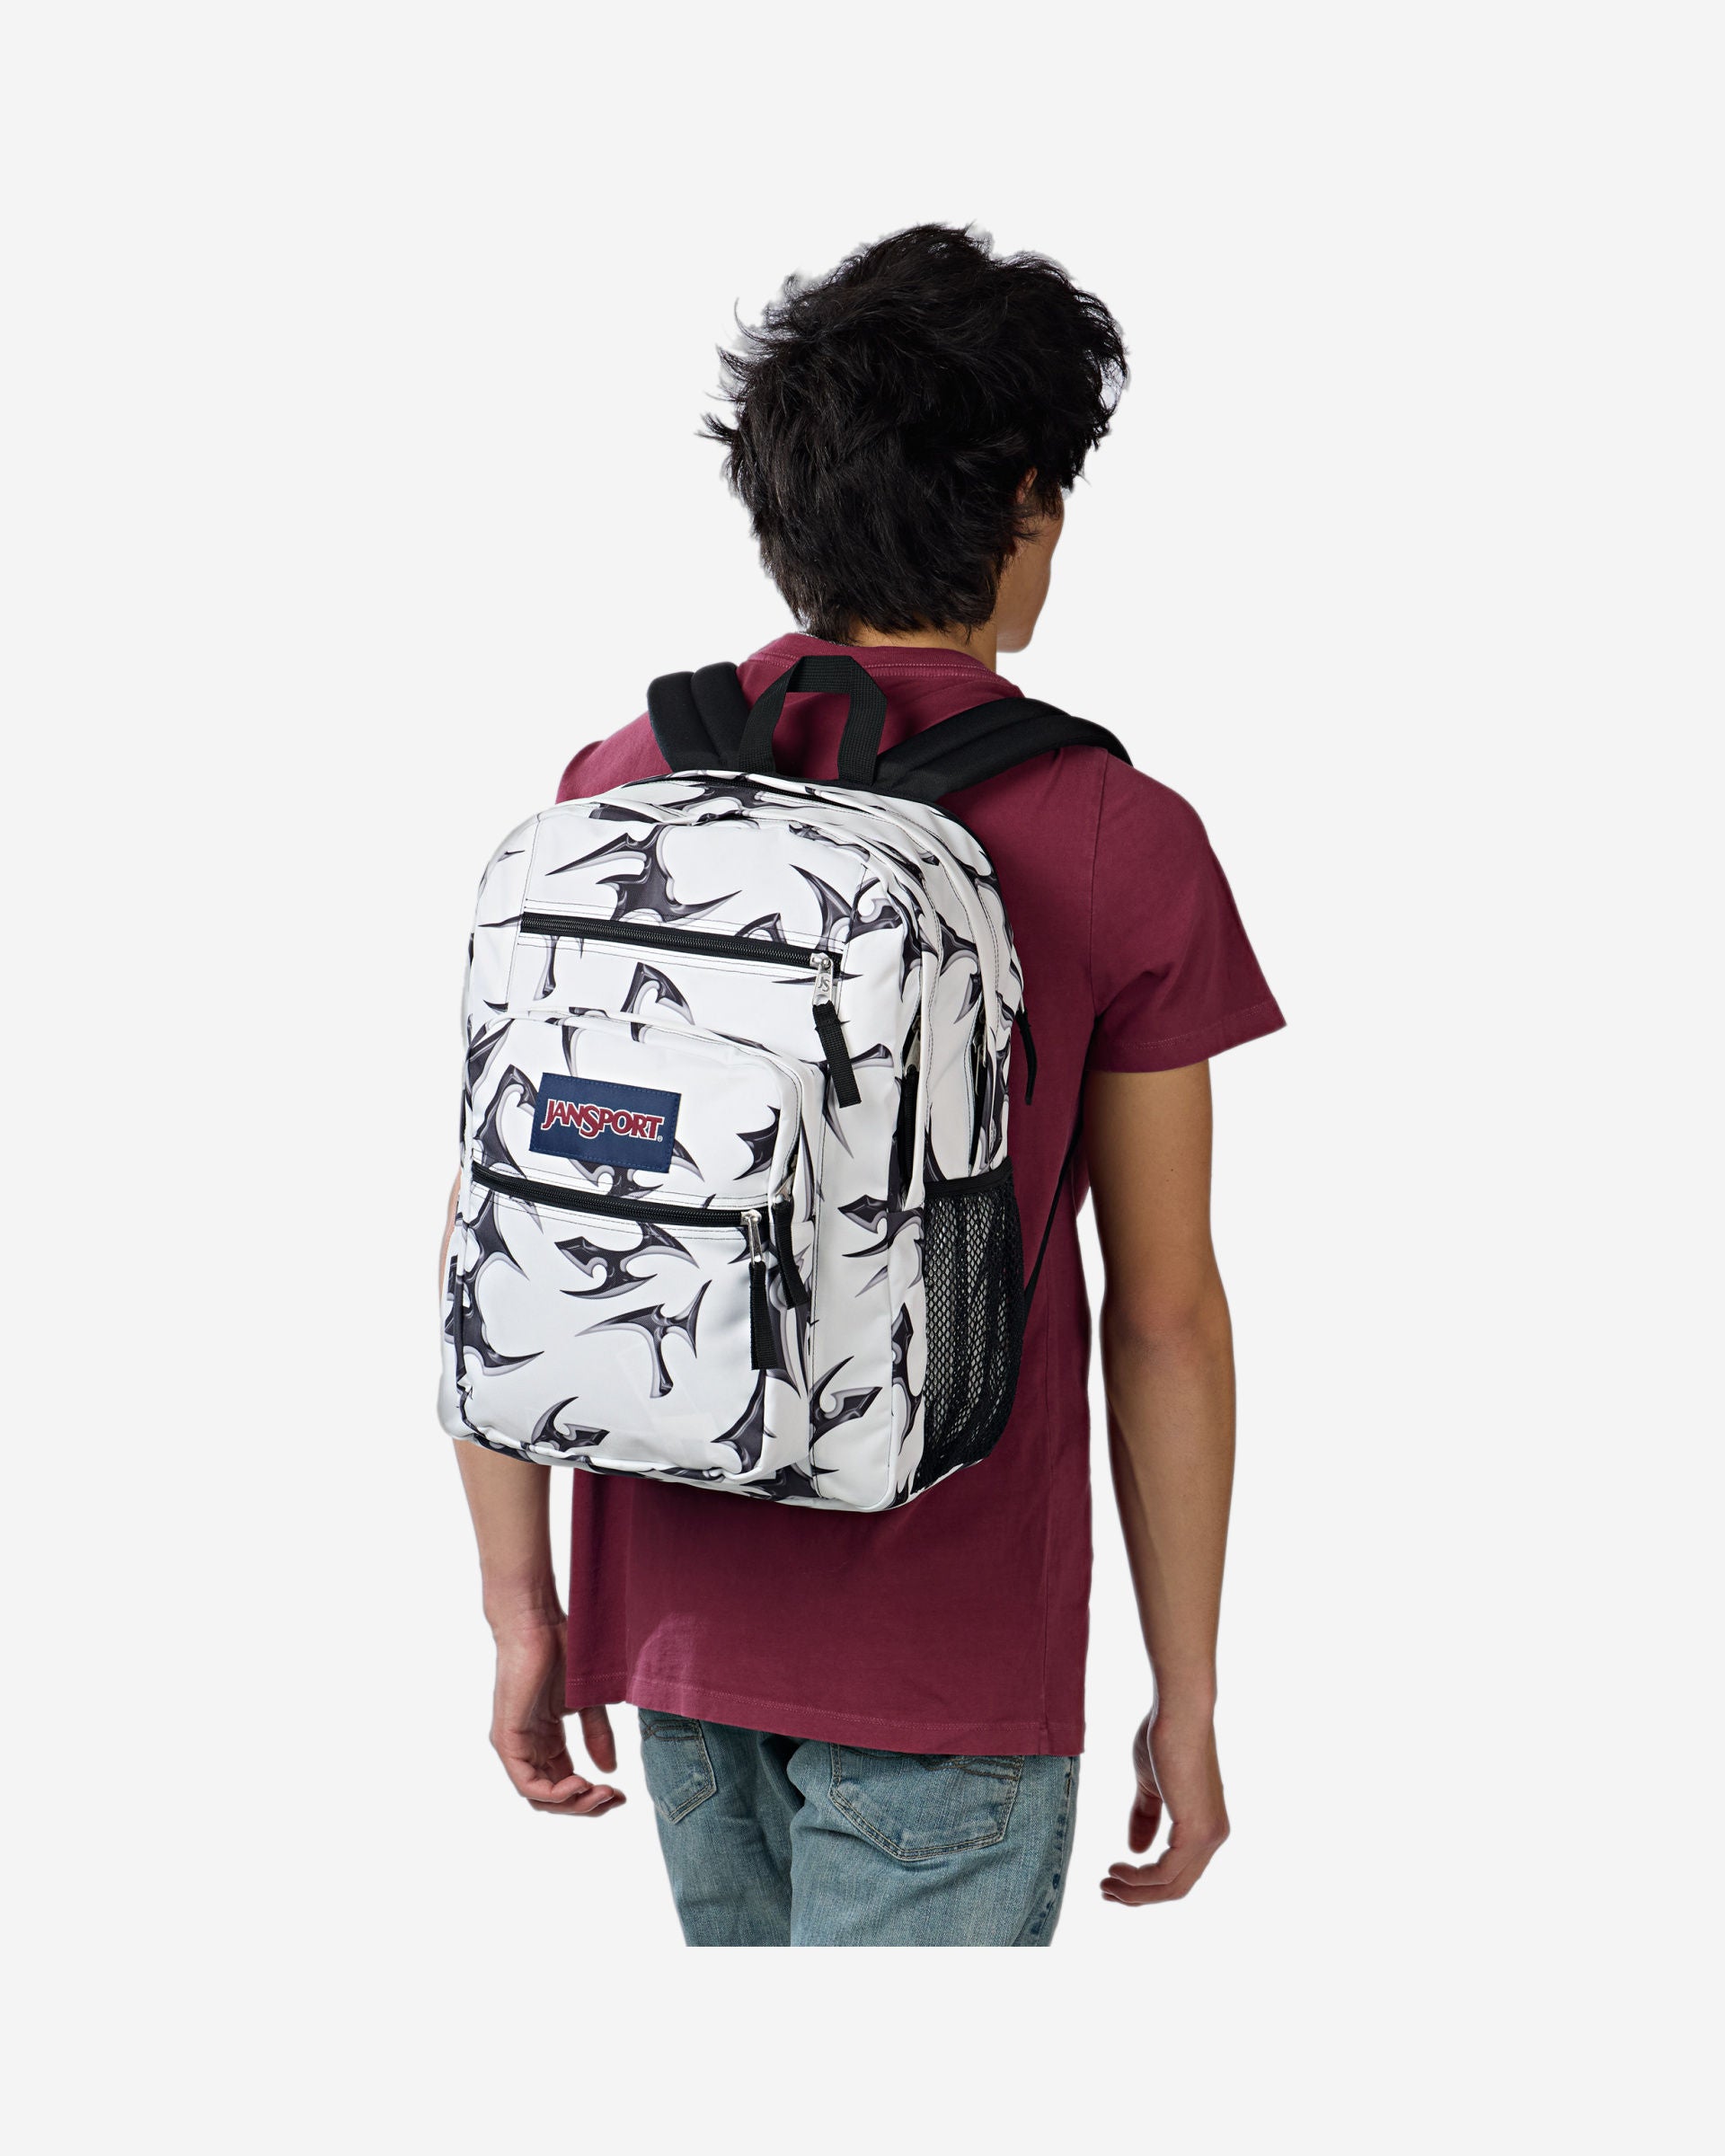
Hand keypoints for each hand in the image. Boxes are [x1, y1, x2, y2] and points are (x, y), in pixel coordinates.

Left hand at [488, 1613, 624, 1817]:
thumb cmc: (563, 1653)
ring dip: (572, 1803)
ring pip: (539, 1798)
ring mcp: (515, 1745)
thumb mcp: (588, 1703)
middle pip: (552, 1798)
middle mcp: (528, 1747)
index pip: (565, 1784)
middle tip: (613, 1798)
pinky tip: (579, 1783)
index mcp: (545, 1740)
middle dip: (586, 1806)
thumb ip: (597, 1736)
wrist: (539, 1623)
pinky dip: (553, 1793)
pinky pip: (525, 1784)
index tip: (622, 1795)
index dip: (592, 1797)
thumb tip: (608, 1771)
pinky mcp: (506, 1739)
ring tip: (600, 1793)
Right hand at [1101, 1706, 1227, 1905]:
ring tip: (1106, 1883)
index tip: (1114, 1880)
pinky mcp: (1196, 1832)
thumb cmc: (1164, 1737)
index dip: (1147, 1884)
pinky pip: (1166, 1873)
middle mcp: (1215, 1836)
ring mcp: (1209, 1836)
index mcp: (1206, 1825)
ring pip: (1172, 1886)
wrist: (1178, 1712)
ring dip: (1135, 1891)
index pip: (1180, 1872)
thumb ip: (1147, 1817)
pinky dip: (1139, 1879)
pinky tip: (1116, 1868)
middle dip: (1139, 1895)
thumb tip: (1135, 1851)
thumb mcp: (1151, 1786)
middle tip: (1105, 1890)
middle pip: (1177, 1887)